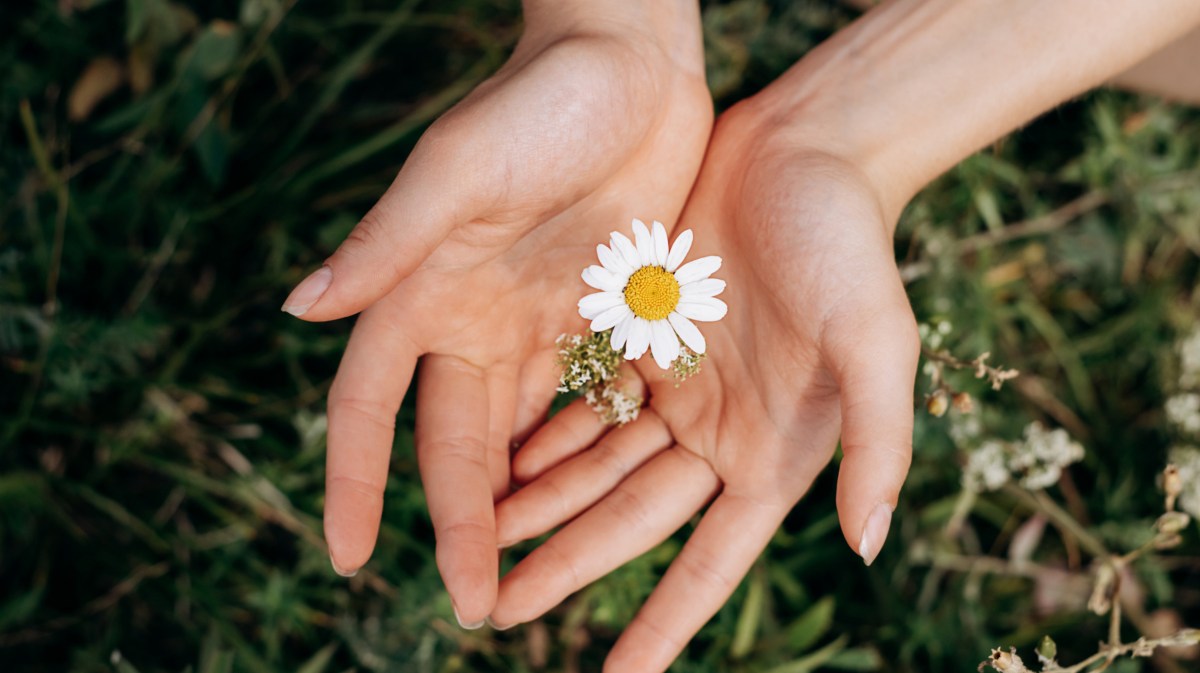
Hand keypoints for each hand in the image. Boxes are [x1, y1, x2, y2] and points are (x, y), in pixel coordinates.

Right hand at [284, 2, 710, 626]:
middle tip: (475, 608)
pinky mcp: (608, 318)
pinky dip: (587, 458)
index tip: (349, 556)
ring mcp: (544, 323)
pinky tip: (597, 513)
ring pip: (524, 439)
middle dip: (461, 525)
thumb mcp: (460, 170)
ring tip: (531, 584)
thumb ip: (387, 242)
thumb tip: (296, 309)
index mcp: (426, 292)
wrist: (631, 64)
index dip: (354, 479)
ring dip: (524, 510)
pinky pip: (591, 405)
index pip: (373, 406)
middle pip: (457, 444)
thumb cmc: (537, 102)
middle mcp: (478, 319)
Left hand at [488, 104, 919, 669]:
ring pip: (594, 465)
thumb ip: (877, 442)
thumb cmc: (850, 245)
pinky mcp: (641, 337)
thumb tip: (869, 545)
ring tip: (480, 552)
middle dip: (568, 567)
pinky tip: (496, 463)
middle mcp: (718, 432)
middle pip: (630, 521)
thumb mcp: (874, 342)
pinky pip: (582, 399)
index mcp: (771, 452)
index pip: (710, 561)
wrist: (807, 149)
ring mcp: (675, 386)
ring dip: (541, 507)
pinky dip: (543, 435)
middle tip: (499, 613)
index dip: (664, 623)